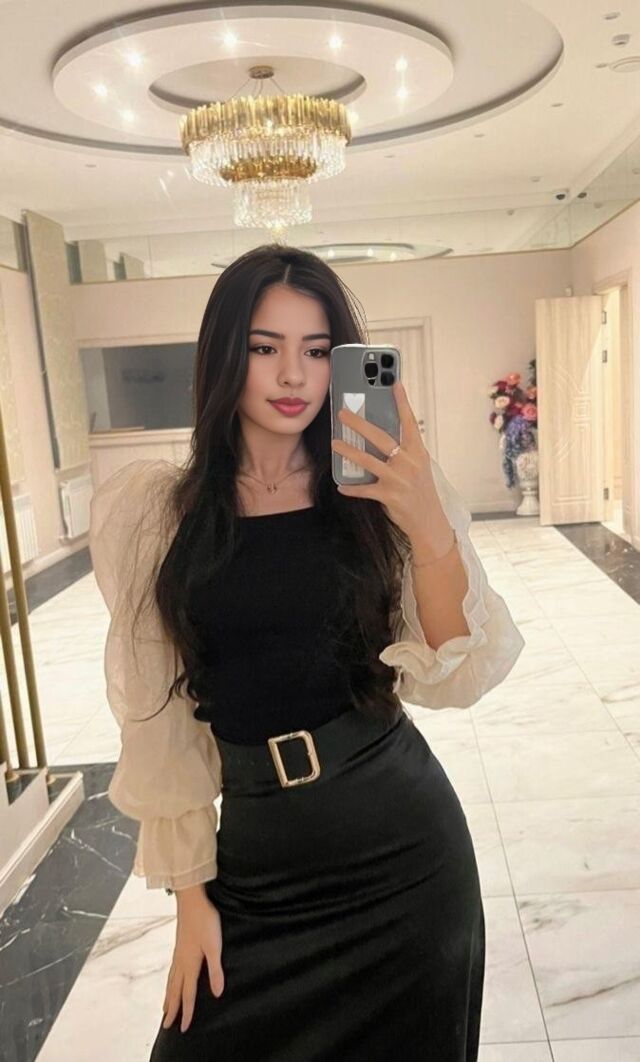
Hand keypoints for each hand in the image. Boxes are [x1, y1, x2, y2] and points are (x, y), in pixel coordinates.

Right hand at [162, 890, 224, 1033]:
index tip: (183, 1028)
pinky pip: (171, 970)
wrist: (191, 899)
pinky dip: (169, 981)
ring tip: (164, 1007)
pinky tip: (171, 978)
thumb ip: (216, 970)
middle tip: (166, 1025)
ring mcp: (178, 953)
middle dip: (171, 1008)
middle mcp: (181, 961)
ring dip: (168, 996)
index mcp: (190, 964)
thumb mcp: (214, 946)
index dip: (186, 1011)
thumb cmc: (205, 921)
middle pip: (175, 990)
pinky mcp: (179, 945)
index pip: (187, 993)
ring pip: (171, 980)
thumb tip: (216, 993)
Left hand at [330, 379, 438, 538]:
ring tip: (334, 443)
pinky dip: (351, 487)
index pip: (409, 422)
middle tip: (342, 414)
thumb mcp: (419, 467)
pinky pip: (364, 489)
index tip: (394, 382)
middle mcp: (409, 463)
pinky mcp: (389, 496)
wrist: (430, 522)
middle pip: (381, 438)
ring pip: (368, 461)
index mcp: (418, 452)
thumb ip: (404, 450)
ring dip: (348, 451)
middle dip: (359, 424)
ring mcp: (399, 480)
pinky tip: (341, 485)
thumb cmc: (421, 491)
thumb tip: (381, 434)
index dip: (402, 402)